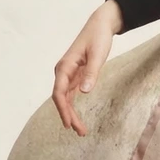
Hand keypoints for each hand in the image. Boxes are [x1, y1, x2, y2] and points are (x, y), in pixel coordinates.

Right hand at [51, 0, 121, 136]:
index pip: (59, 93)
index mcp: (65, 67)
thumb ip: (92, 73)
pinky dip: (74, 106)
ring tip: (81, 130)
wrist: (100, 26)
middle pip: (62, 99)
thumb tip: (85, 92)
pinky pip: (72, 95)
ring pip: (67, 99)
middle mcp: (63, 72)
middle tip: (80, 132)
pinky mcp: (77, 76)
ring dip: (72, 114)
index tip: (68, 123)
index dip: (63, 109)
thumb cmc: (98, 38)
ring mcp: (69, 75)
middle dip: (69, 116)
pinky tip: (78, 117)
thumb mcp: (98, 55)